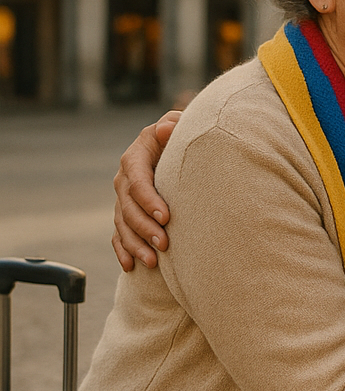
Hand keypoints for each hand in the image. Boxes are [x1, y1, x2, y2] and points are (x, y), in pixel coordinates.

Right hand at [112, 111, 178, 270]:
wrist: (175, 148)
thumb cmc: (181, 136)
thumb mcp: (178, 125)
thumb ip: (173, 125)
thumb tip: (165, 129)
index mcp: (136, 158)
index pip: (137, 181)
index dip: (149, 200)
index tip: (166, 217)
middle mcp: (125, 179)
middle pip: (128, 207)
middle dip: (145, 228)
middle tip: (164, 244)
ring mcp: (123, 199)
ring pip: (122, 225)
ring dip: (135, 244)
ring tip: (152, 261)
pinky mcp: (125, 214)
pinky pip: (118, 235)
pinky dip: (123, 250)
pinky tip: (131, 266)